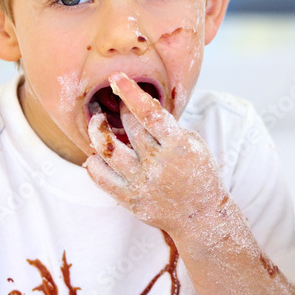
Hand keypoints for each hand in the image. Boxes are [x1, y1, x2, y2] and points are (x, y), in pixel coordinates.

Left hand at [85, 74, 225, 233]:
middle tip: (114, 101)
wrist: (201, 217)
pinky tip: (95, 153)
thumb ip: (169, 127)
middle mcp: (158, 164)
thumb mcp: (194, 145)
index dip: (131, 93)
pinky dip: (94, 162)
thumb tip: (141, 105)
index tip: (116, 77)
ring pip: (108, 151)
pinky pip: (101, 177)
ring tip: (97, 122)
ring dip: (98, 131)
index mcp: (179, 147)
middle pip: (129, 128)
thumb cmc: (199, 174)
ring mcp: (142, 184)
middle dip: (119, 109)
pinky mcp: (130, 200)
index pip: (151, 114)